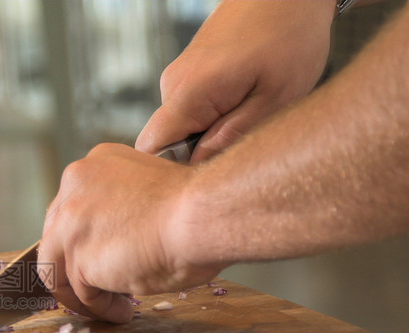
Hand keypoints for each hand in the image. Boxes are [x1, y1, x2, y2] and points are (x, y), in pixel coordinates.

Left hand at [38, 144, 224, 323]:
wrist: (202, 214)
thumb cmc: (195, 206)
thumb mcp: (148, 193)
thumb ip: (122, 209)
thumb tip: (118, 243)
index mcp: (93, 166)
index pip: (72, 210)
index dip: (84, 240)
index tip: (102, 259)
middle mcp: (73, 187)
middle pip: (56, 238)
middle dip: (77, 268)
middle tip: (101, 288)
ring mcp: (70, 223)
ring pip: (59, 269)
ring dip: (84, 294)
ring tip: (113, 306)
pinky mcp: (78, 257)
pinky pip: (81, 292)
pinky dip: (100, 307)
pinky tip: (124, 311)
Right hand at [136, 0, 334, 161]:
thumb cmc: (290, 35)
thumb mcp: (275, 97)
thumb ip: (232, 137)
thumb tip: (200, 170)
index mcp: (188, 93)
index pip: (151, 152)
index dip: (171, 177)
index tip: (203, 187)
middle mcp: (172, 85)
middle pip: (166, 145)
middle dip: (197, 159)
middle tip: (239, 159)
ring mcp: (178, 78)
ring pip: (181, 129)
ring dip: (209, 138)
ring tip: (250, 124)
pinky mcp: (188, 75)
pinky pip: (190, 112)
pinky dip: (213, 120)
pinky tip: (245, 106)